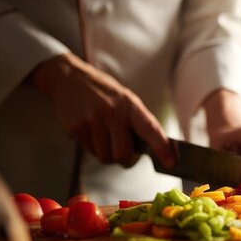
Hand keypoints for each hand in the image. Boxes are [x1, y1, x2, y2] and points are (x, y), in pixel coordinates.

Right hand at [29, 53, 174, 167]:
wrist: (69, 78)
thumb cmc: (104, 93)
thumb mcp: (126, 100)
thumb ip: (138, 122)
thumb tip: (155, 150)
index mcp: (130, 105)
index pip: (149, 129)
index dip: (161, 147)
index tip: (171, 162)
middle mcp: (112, 112)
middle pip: (124, 154)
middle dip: (126, 159)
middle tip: (125, 152)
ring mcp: (93, 120)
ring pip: (106, 157)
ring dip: (108, 154)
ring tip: (105, 137)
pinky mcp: (76, 128)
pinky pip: (90, 152)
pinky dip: (93, 148)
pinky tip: (91, 132)